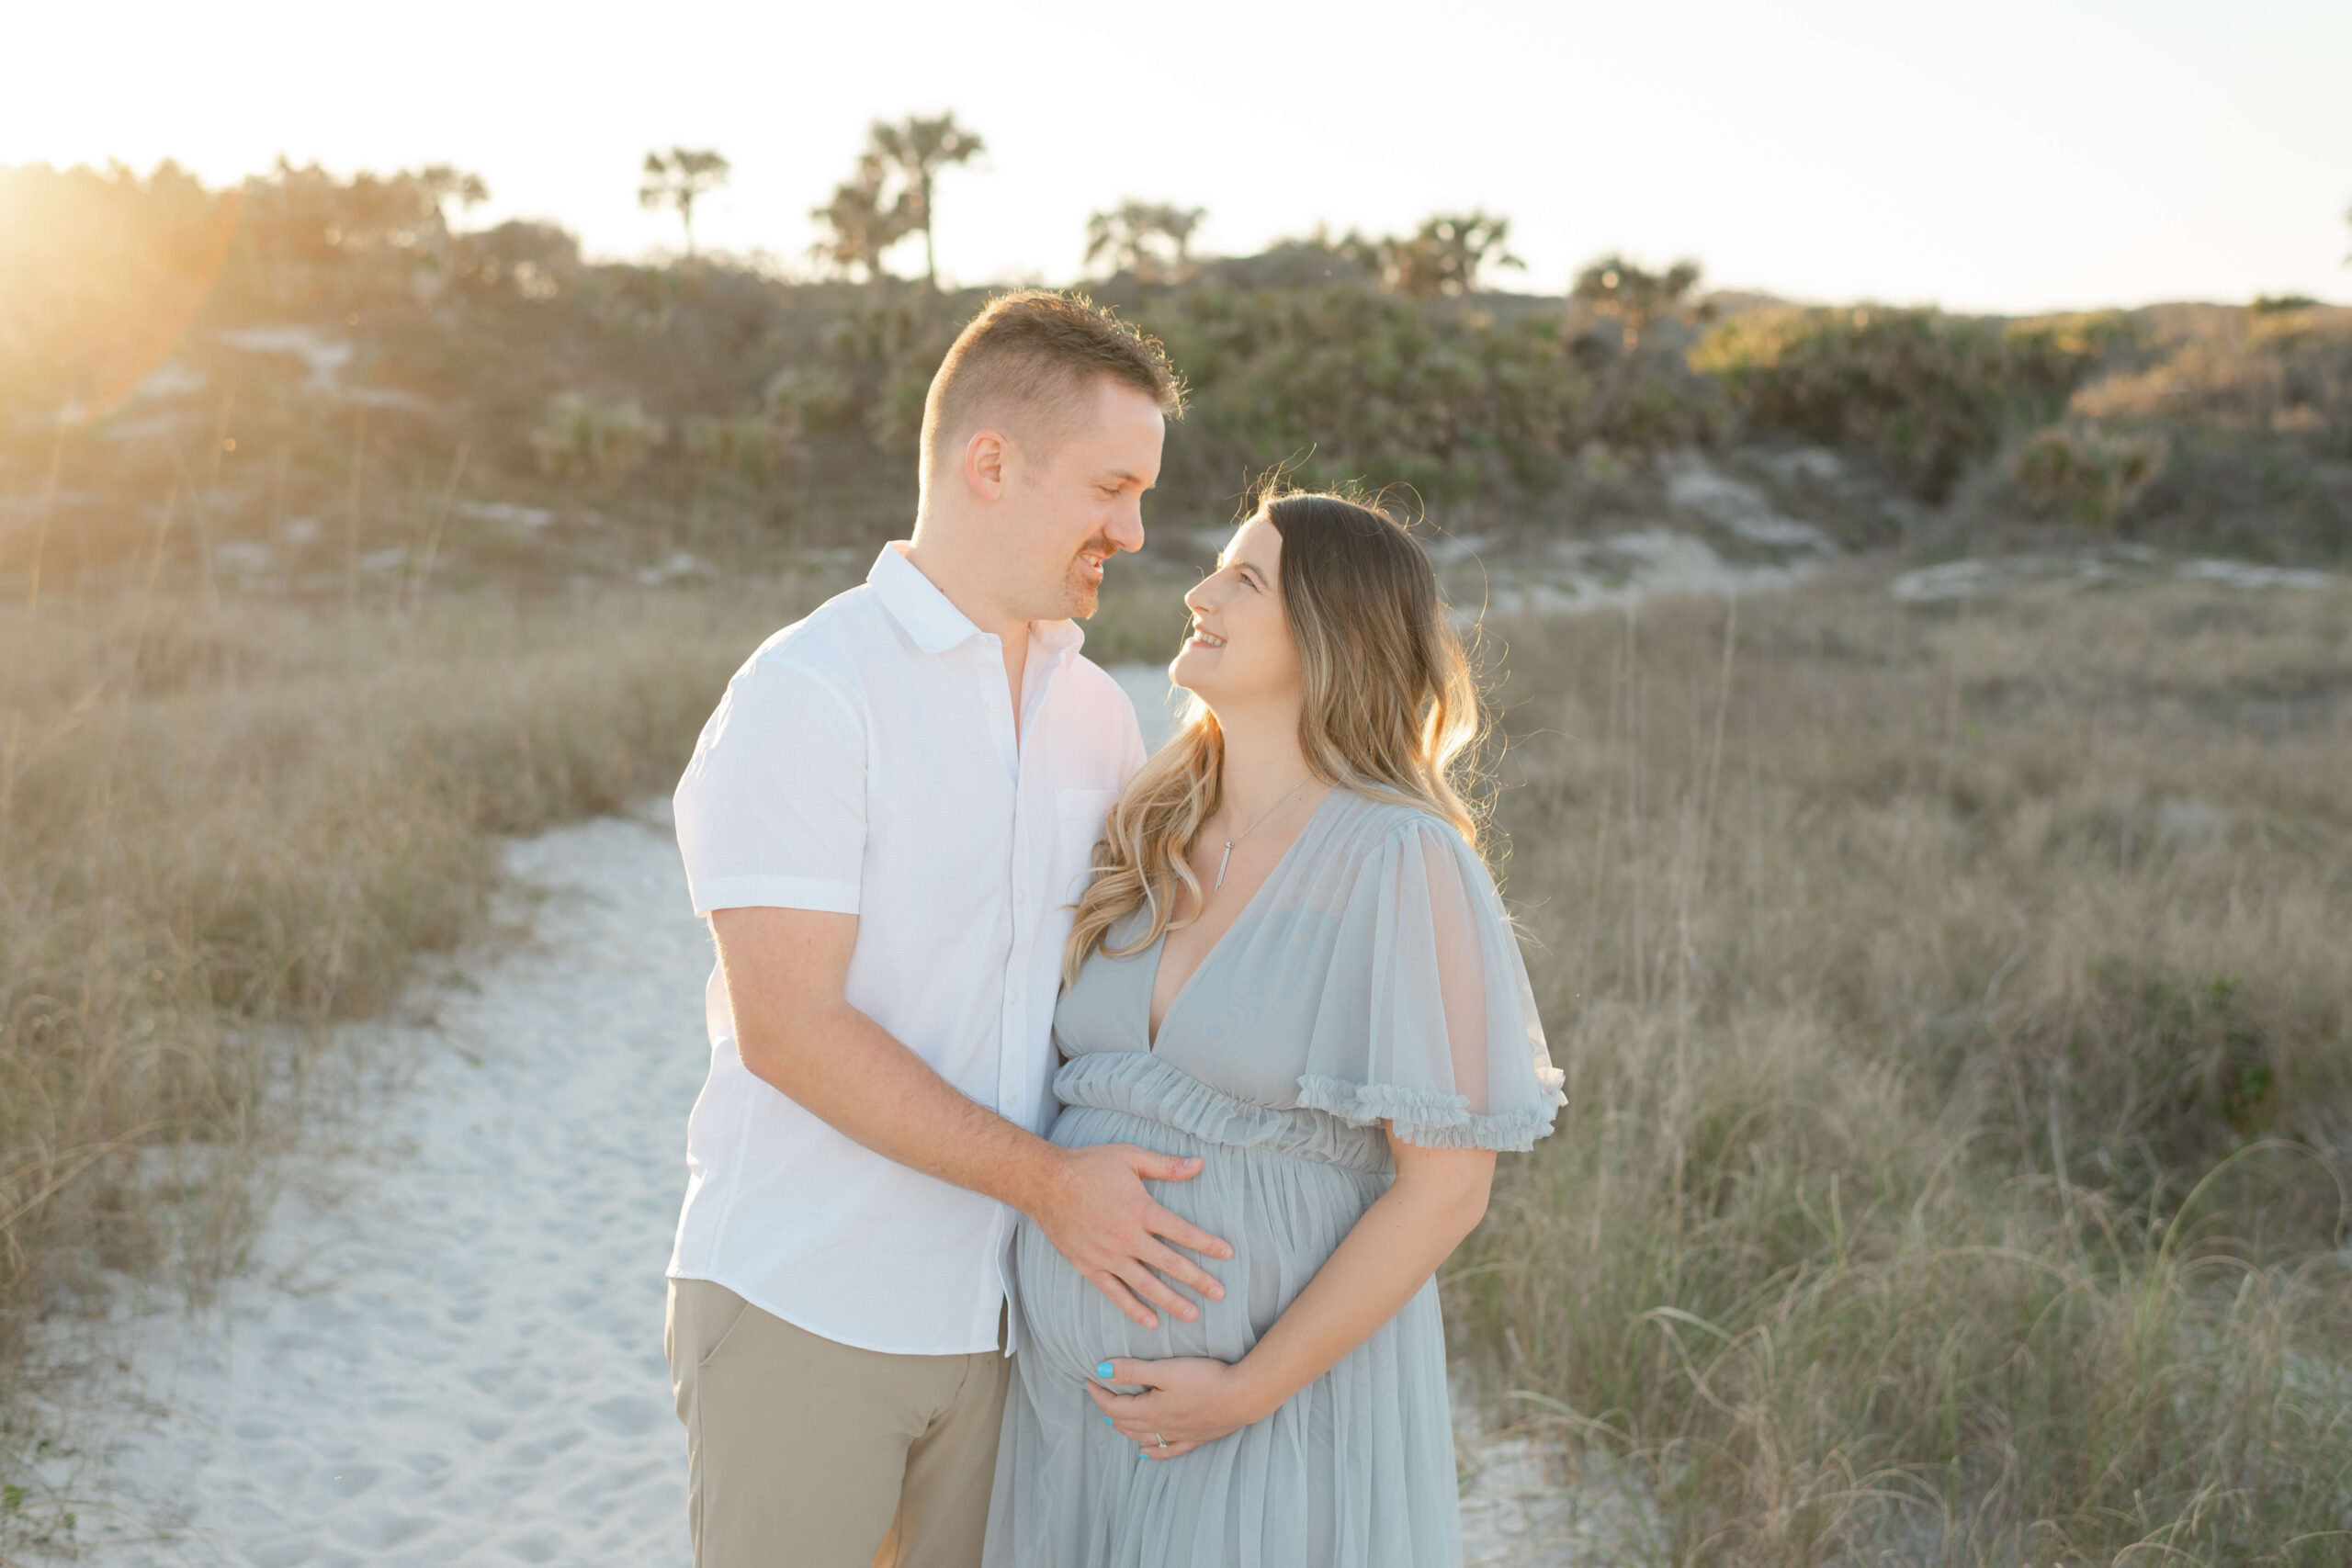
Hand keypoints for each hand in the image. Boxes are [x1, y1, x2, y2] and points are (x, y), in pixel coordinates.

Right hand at [1026, 1144, 1232, 1329]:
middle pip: (1169, 1263)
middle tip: (1219, 1294)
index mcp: (1140, 1209)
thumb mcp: (1130, 1156)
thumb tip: (1199, 1164)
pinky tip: (1151, 1321)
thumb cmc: (1090, 1166)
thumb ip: (1166, 1165)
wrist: (1045, 1183)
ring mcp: (1107, 1256)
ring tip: (1192, 1314)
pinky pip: (1115, 1293)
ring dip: (1170, 1301)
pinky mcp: (1089, 1267)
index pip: (1182, 1231)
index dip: (1207, 1244)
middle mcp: (1126, 1237)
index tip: (1228, 1254)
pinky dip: (1133, 1308)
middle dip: (1197, 1280)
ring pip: (1145, 1284)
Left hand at [1086, 1356, 1269, 1459]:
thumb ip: (1133, 1371)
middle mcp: (1160, 1427)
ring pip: (1142, 1437)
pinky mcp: (1196, 1438)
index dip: (1099, 1393)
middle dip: (1108, 1408)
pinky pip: (1167, 1450)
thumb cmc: (1205, 1379)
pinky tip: (1146, 1452)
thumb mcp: (1165, 1370)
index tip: (1089, 1379)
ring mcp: (1178, 1435)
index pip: (1114, 1405)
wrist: (1243, 1397)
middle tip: (1100, 1393)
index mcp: (1150, 1410)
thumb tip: (1101, 1371)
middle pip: (1125, 1423)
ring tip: (1114, 1419)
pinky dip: (1152, 1451)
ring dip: (1124, 1428)